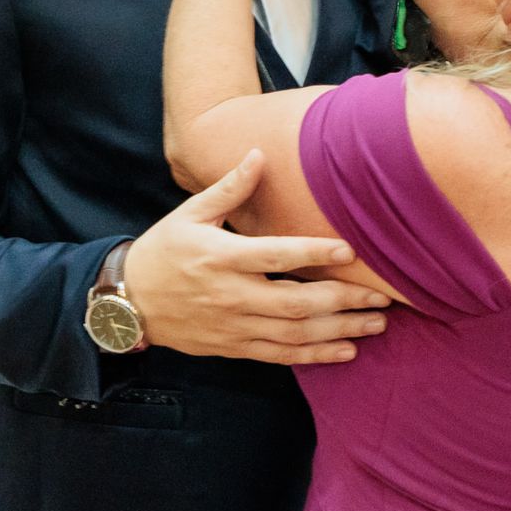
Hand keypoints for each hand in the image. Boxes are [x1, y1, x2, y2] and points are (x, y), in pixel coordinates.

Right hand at [125, 150, 389, 365]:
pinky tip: (346, 351)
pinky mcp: (234, 347)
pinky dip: (315, 355)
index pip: (275, 255)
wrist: (129, 301)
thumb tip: (259, 154)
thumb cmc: (163, 250)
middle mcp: (231, 295)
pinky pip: (281, 355)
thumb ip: (229, 188)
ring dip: (339, 332)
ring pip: (294, 335)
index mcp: (221, 257)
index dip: (313, 253)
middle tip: (381, 297)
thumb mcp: (190, 214)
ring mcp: (234, 326)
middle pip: (296, 303)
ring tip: (375, 325)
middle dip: (342, 301)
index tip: (349, 250)